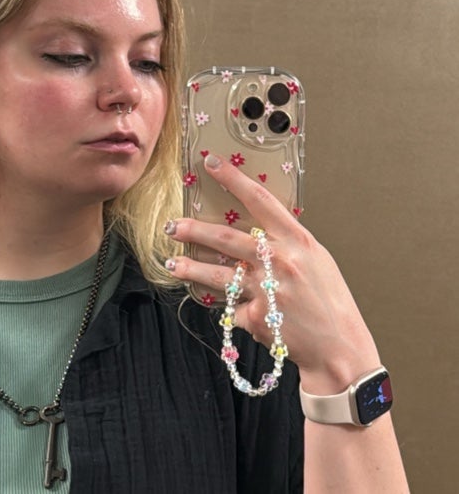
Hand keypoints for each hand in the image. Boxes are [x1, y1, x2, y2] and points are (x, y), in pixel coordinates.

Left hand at [164, 153, 381, 393]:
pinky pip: (232, 307)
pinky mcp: (257, 317)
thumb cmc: (330, 300)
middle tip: (173, 225)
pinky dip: (231, 307)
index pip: (259, 200)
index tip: (212, 163)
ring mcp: (266, 290)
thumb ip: (285, 242)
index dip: (233, 179)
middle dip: (193, 230)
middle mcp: (279, 261)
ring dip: (189, 268)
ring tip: (172, 264)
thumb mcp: (316, 259)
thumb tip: (255, 229)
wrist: (340, 348)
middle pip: (225, 239)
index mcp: (297, 240)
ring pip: (216, 274)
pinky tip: (234, 308)